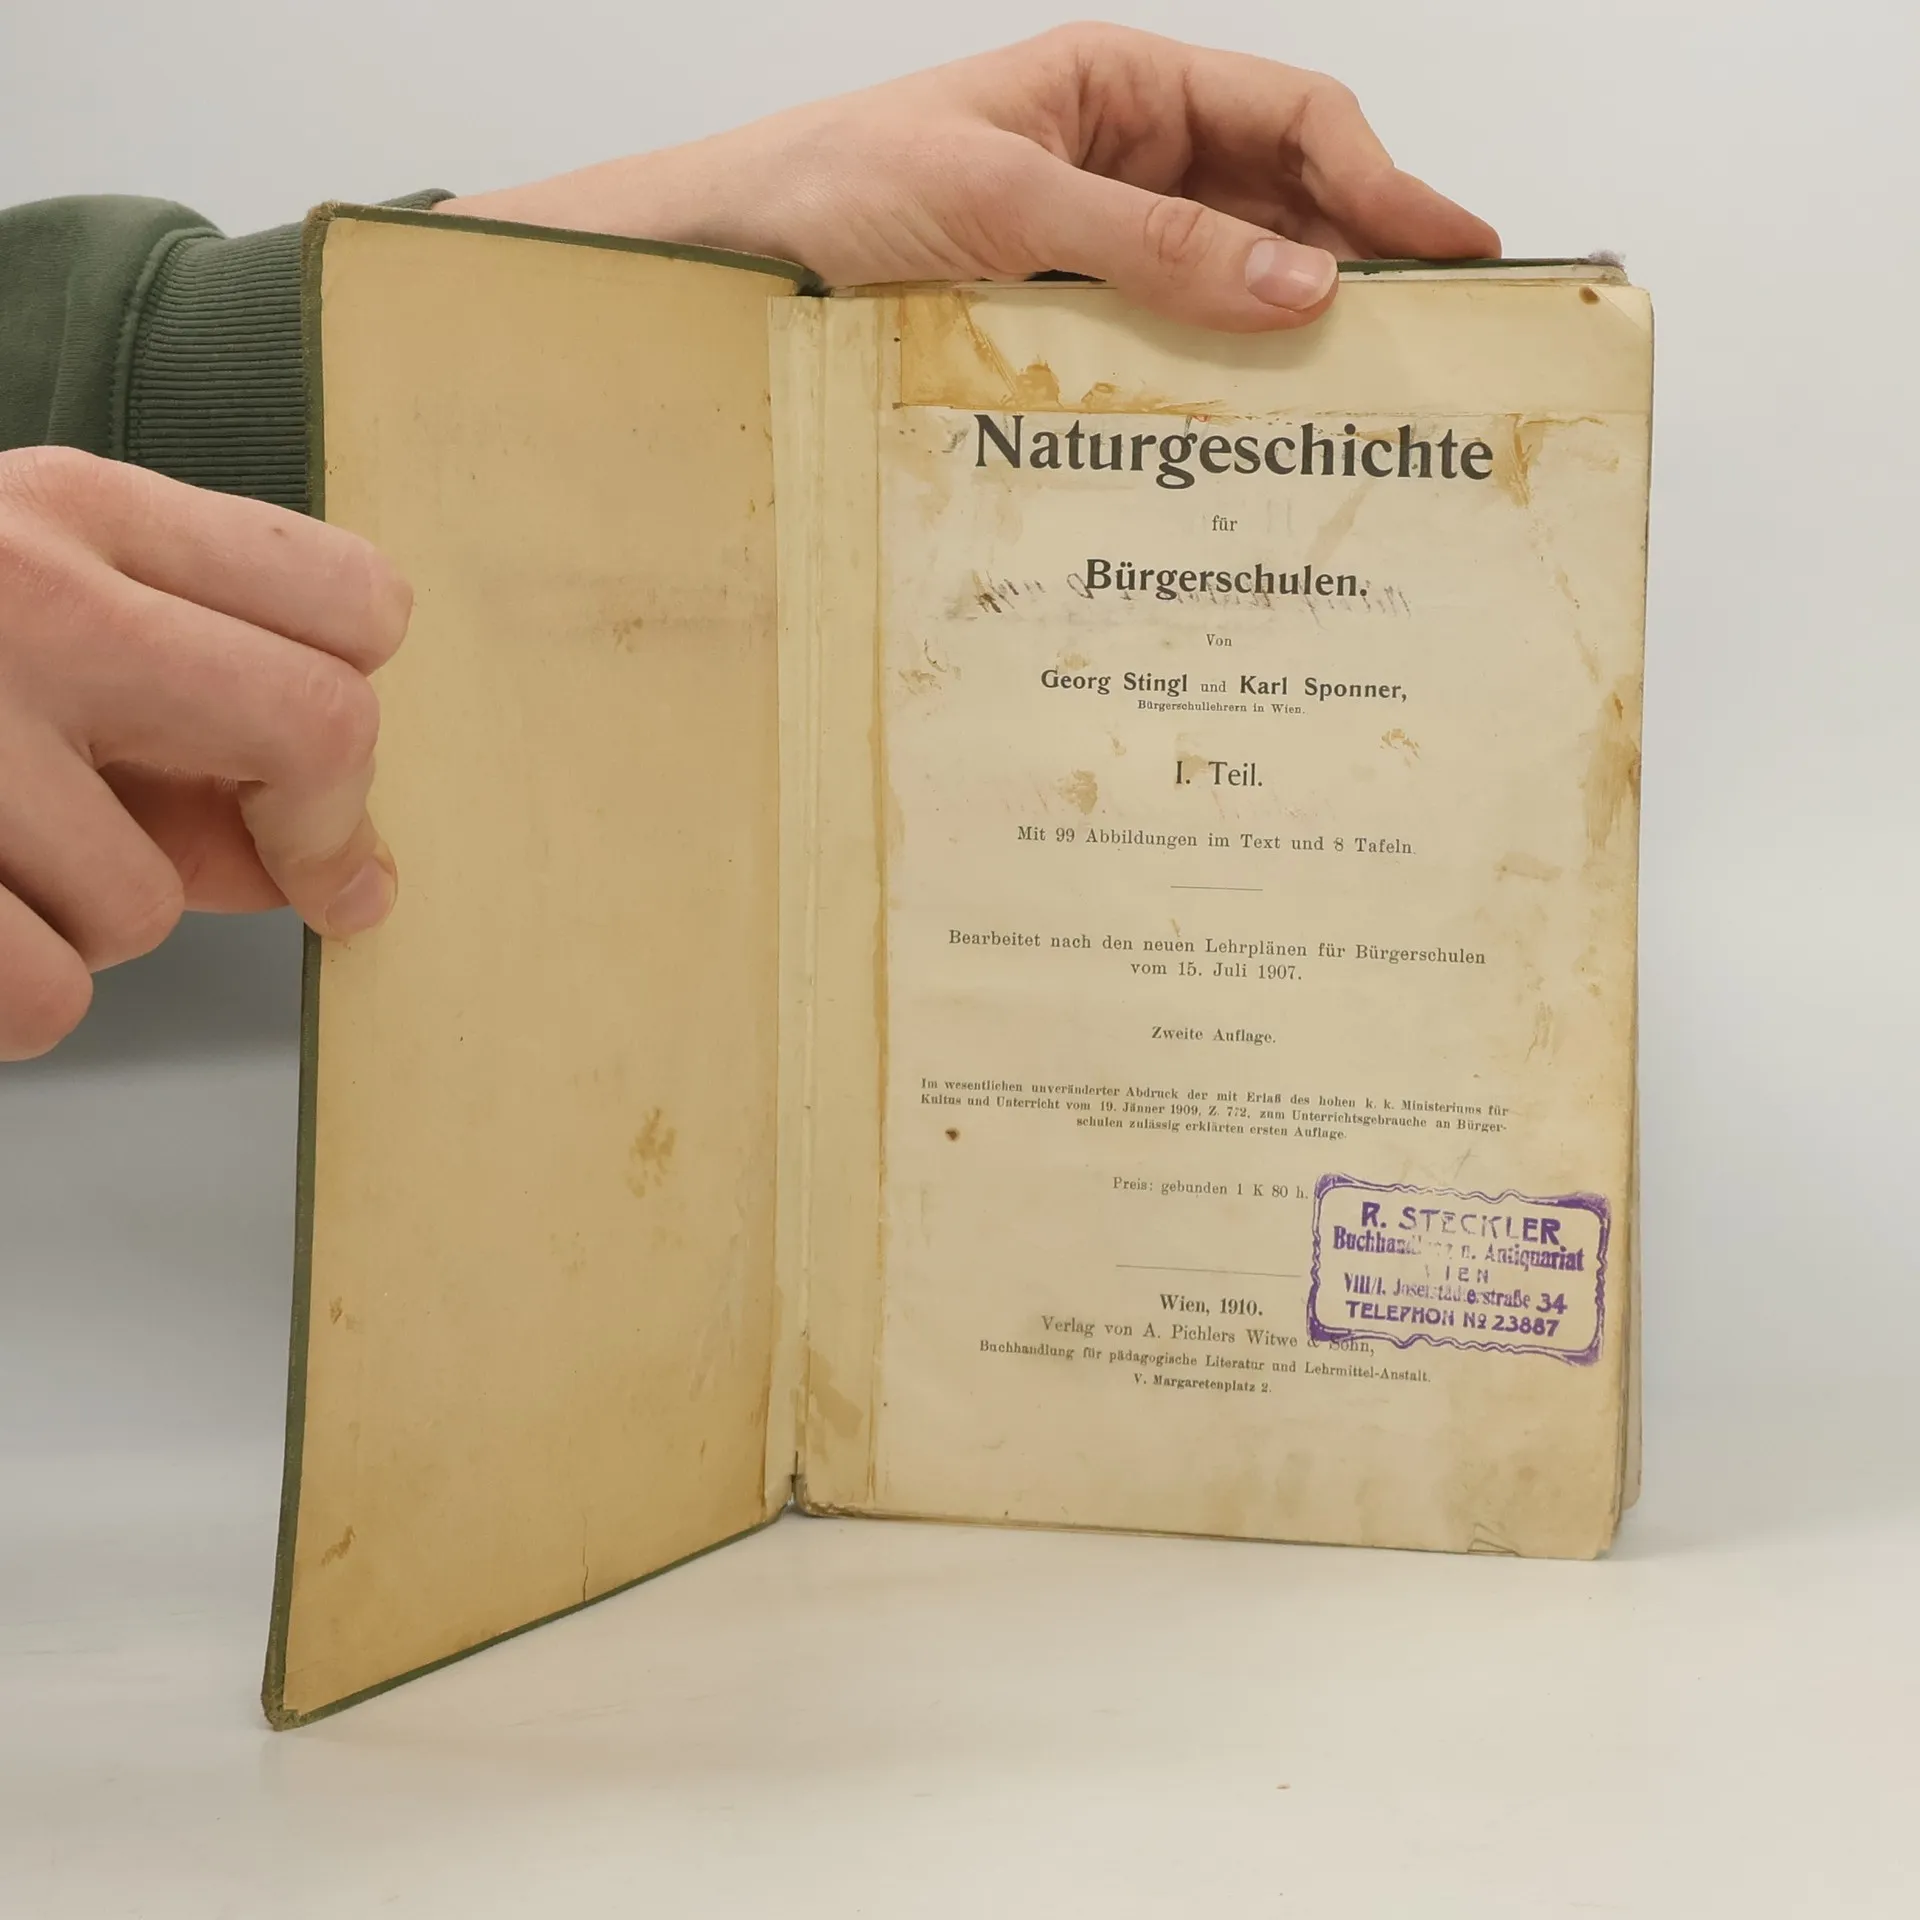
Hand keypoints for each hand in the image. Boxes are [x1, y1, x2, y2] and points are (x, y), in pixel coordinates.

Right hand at [0, 448, 409, 1057]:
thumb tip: (328, 868)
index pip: (352, 600)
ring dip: (91, 917)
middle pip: (321, 729)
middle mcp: (25, 595)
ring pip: (150, 903)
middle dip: (313, 825)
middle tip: (279, 865)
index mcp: (74, 510)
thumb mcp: (36, 623)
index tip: (323, 771)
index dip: (357, 703)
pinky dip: (9, 992)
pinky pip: (49, 995)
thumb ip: (188, 709)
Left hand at [442, 24, 1498, 331]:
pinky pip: (1159, 353)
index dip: (1385, 181)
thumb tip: (1300, 287)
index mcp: (1119, 89)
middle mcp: (1121, 166)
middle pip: (1277, 209)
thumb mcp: (1004, 200)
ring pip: (1225, 291)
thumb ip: (1154, 242)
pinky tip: (1246, 434)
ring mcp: (1093, 254)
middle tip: (1433, 353)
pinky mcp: (1057, 332)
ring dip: (1287, 343)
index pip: (1289, 120)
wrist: (723, 265)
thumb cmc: (834, 189)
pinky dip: (1209, 389)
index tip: (1457, 252)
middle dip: (1357, 269)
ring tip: (1358, 410)